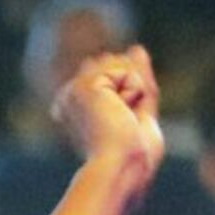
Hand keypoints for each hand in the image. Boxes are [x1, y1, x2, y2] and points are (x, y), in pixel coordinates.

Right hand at [51, 48, 165, 176]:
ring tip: (123, 120)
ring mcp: (75, 90)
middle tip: (127, 126)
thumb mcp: (141, 112)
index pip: (121, 84)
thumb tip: (136, 48)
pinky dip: (133, 92)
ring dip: (135, 94)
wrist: (123, 166)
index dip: (137, 101)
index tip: (127, 130)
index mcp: (81, 110)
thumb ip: (139, 80)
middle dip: (137, 94)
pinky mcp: (84, 84)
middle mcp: (72, 99)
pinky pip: (126, 72)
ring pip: (124, 68)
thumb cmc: (134, 155)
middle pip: (123, 73)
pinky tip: (118, 112)